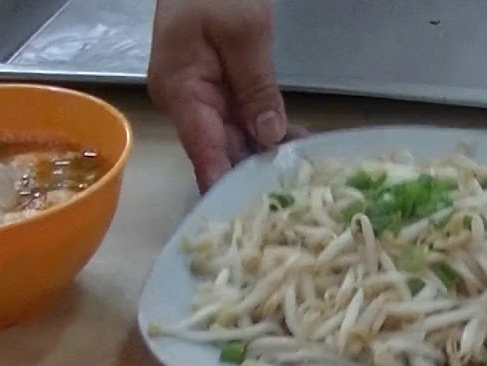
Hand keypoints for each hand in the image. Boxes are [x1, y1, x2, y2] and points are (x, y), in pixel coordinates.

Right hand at [147, 0, 288, 191]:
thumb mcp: (244, 32)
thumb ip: (257, 85)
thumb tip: (268, 136)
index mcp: (181, 92)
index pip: (203, 149)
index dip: (224, 183)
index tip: (246, 213)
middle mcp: (185, 104)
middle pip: (221, 151)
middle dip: (254, 175)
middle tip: (294, 196)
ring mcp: (200, 101)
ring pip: (234, 140)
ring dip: (266, 156)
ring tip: (305, 175)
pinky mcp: (217, 94)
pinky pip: (241, 122)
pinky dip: (267, 134)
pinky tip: (298, 145)